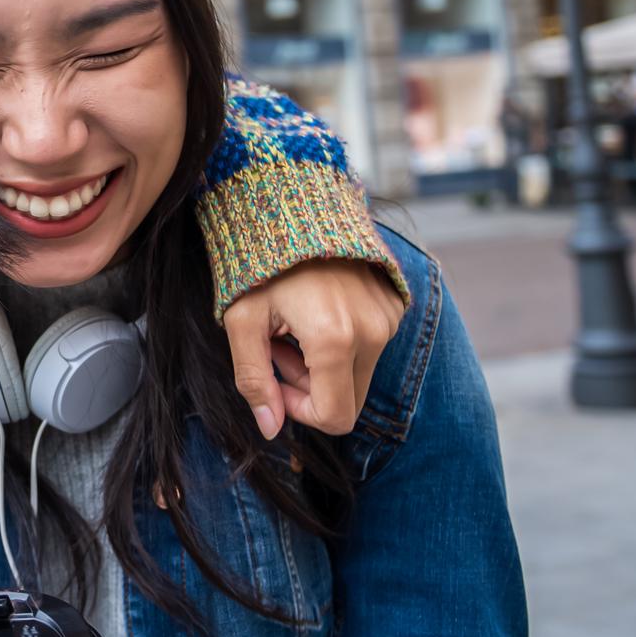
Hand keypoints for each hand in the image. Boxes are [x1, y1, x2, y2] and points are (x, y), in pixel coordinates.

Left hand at [222, 258, 402, 437]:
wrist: (297, 207)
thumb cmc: (262, 264)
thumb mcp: (241, 320)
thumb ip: (253, 378)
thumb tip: (271, 428)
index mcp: (334, 340)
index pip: (335, 418)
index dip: (300, 412)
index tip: (274, 379)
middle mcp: (372, 332)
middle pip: (349, 401)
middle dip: (311, 389)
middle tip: (280, 349)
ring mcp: (388, 319)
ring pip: (359, 376)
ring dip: (324, 366)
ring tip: (295, 328)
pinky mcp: (394, 307)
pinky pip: (371, 349)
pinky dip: (342, 344)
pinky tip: (317, 313)